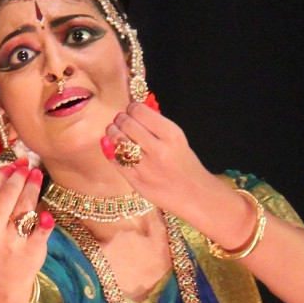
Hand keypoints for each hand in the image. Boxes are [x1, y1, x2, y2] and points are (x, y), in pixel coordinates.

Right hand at [0, 160, 53, 302]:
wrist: (6, 277)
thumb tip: (16, 166)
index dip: (3, 173)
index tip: (14, 165)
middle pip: (7, 195)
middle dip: (19, 176)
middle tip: (28, 168)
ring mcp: (11, 243)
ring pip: (24, 207)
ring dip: (33, 187)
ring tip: (37, 177)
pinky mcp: (31, 251)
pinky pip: (41, 230)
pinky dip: (46, 219)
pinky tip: (48, 211)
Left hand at [100, 102, 215, 223]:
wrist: (192, 194)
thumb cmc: (184, 163)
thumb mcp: (177, 139)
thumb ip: (156, 125)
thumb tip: (132, 110)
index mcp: (171, 135)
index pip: (139, 111)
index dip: (131, 108)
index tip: (131, 111)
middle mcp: (158, 150)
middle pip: (127, 124)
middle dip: (120, 119)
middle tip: (120, 120)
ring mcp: (146, 167)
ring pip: (118, 141)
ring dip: (112, 132)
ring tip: (114, 131)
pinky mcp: (136, 181)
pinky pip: (116, 161)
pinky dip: (110, 150)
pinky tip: (112, 146)